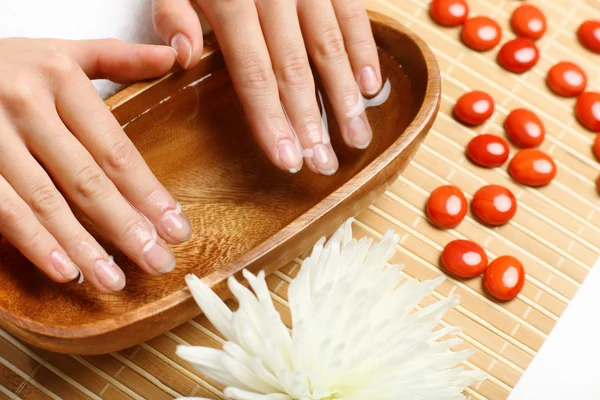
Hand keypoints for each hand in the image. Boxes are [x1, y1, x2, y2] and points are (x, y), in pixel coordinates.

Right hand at [0, 38, 191, 291]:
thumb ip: (117, 58)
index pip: (114, 149)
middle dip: (126, 227)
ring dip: (83, 246)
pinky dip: (34, 243)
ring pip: (45, 201)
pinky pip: (4, 209)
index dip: (147, 193)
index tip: (175, 227)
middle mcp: (26, 106)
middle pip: (87, 180)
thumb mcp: (61, 51)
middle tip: (158, 262)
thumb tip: (172, 57)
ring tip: (115, 280)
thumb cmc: (9, 64)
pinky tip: (65, 271)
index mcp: (60, 79)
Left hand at [153, 0, 381, 174]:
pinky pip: (352, 14)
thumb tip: (184, 59)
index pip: (254, 72)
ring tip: (356, 139)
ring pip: (329, 46)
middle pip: (295, 68)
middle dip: (311, 121)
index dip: (271, 119)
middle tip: (324, 165)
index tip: (287, 161)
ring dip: (344, 96)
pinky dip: (364, 50)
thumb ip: (173, 11)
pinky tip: (371, 86)